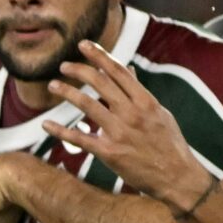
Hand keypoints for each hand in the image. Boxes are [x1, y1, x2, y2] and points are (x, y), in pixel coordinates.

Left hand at [45, 42, 212, 209]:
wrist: (176, 177)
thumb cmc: (168, 144)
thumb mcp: (160, 114)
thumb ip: (141, 93)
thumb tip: (129, 71)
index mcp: (146, 101)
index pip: (119, 72)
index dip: (99, 56)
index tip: (84, 45)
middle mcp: (132, 113)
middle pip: (101, 83)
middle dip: (80, 70)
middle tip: (64, 65)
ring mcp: (120, 132)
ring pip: (87, 105)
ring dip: (67, 92)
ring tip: (53, 85)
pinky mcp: (109, 152)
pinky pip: (80, 138)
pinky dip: (61, 130)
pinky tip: (46, 124)